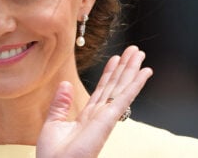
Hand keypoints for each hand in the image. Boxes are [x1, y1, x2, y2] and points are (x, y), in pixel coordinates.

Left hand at [36, 45, 152, 157]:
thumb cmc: (54, 156)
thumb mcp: (53, 124)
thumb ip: (60, 104)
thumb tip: (65, 83)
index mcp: (87, 116)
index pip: (102, 90)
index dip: (109, 73)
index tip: (115, 59)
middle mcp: (99, 115)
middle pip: (115, 86)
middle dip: (124, 68)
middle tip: (134, 51)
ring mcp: (106, 117)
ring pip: (122, 88)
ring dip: (132, 70)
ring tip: (139, 54)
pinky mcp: (108, 121)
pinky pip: (123, 99)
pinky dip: (135, 85)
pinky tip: (144, 73)